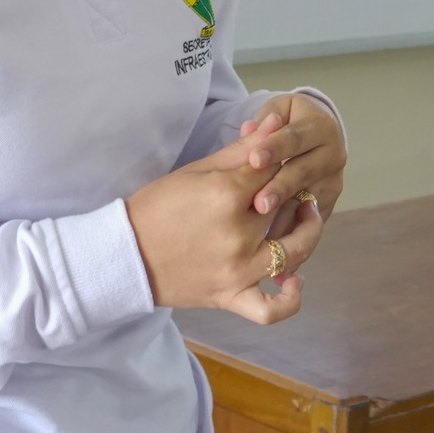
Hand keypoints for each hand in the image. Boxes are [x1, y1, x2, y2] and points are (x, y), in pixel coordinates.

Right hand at [125, 127, 325, 325]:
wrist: (125, 253)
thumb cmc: (157, 206)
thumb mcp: (196, 171)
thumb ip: (241, 149)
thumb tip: (274, 123)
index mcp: (225, 194)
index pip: (272, 168)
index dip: (280, 158)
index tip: (280, 154)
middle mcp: (238, 233)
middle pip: (285, 203)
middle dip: (290, 187)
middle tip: (289, 180)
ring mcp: (237, 269)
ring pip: (294, 251)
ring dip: (308, 231)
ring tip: (304, 217)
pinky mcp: (231, 297)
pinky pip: (271, 309)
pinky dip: (290, 299)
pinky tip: (295, 280)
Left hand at [238, 94, 347, 236]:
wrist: (308, 137)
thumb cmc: (282, 123)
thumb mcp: (273, 114)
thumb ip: (261, 125)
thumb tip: (250, 128)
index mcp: (320, 127)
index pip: (295, 137)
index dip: (275, 147)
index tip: (254, 159)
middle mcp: (333, 154)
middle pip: (305, 172)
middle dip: (281, 188)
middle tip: (258, 204)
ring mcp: (333, 182)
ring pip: (308, 201)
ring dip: (285, 218)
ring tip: (262, 233)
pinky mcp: (327, 204)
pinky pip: (308, 222)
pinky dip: (291, 234)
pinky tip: (272, 247)